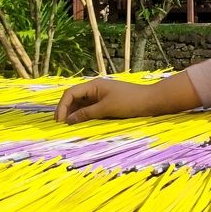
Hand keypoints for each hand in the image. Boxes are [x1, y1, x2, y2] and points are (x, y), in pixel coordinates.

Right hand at [55, 72, 200, 123]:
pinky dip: (84, 115)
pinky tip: (81, 124)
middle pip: (74, 98)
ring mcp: (101, 95)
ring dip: (74, 114)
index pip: (71, 93)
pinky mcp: (107, 102)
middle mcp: (95, 88)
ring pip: (82, 104)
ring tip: (68, 126)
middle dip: (66, 110)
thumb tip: (69, 120)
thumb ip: (87, 113)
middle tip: (60, 125)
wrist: (151, 101)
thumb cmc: (129, 102)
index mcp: (94, 85)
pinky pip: (91, 108)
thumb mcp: (106, 108)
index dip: (62, 106)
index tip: (59, 121)